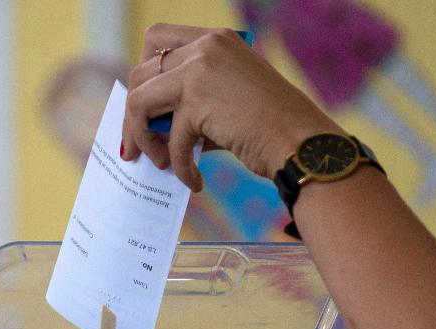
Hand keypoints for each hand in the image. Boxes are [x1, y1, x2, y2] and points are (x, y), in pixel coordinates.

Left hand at [121, 23, 340, 190]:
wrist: (303, 143)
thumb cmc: (271, 129)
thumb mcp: (226, 102)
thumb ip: (190, 103)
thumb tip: (149, 127)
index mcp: (215, 40)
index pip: (156, 42)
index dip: (142, 76)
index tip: (142, 110)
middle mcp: (206, 46)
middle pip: (140, 73)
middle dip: (132, 115)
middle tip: (134, 149)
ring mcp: (200, 69)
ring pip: (140, 100)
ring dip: (143, 137)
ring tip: (158, 163)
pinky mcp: (198, 100)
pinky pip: (170, 138)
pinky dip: (178, 165)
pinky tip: (193, 181)